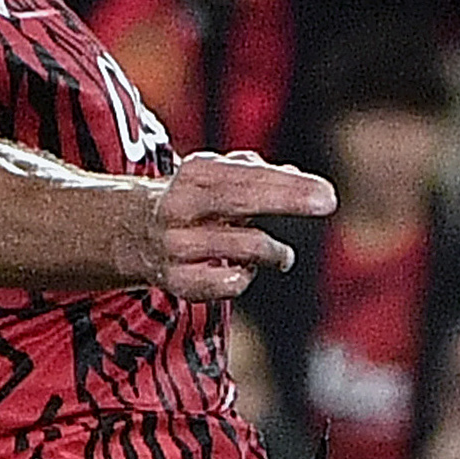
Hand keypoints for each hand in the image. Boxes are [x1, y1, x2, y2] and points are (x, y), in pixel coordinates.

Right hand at [139, 151, 333, 301]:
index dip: (289, 185)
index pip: (249, 176)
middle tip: (327, 202)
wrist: (132, 233)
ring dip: (275, 252)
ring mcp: (177, 245)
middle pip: (242, 201)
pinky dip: (245, 278)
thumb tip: (298, 179)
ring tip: (283, 256)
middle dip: (288, 200)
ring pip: (245, 246)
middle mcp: (181, 206)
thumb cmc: (194, 201)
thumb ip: (258, 174)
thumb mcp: (218, 176)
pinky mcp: (176, 280)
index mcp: (195, 174)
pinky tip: (242, 271)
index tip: (326, 194)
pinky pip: (229, 284)